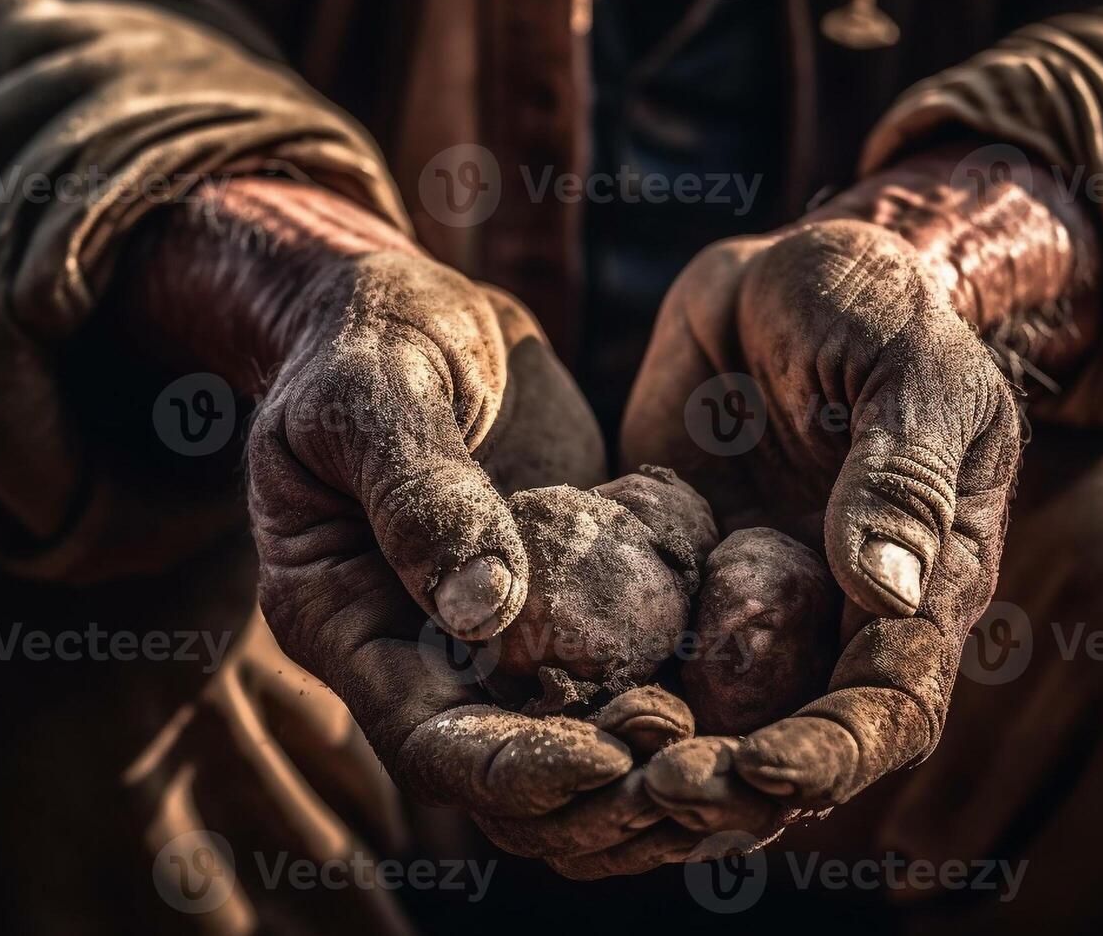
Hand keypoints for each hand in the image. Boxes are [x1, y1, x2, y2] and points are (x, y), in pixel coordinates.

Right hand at [123, 178, 676, 859]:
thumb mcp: (377, 395)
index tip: (608, 757)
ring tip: (739, 755)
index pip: (428, 741)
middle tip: (698, 773)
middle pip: (508, 776)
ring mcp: (496, 637)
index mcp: (345, 623)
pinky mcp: (566, 602)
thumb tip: (485, 611)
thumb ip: (422, 494)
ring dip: (651, 765)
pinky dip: (682, 684)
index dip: (514, 770)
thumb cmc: (369, 333)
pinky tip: (757, 680)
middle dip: (600, 796)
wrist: (409, 306)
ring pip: (575, 741)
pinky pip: (624, 665)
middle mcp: (418, 655)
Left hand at [622, 216, 1023, 829]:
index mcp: (927, 585)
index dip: (833, 751)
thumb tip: (887, 596)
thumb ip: (903, 472)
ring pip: (720, 731)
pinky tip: (542, 717)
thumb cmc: (870, 302)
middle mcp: (844, 624)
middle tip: (652, 792)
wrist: (780, 278)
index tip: (758, 766)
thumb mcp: (906, 363)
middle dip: (735, 786)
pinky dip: (605, 704)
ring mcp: (759, 616)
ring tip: (592, 779)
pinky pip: (647, 668)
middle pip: (801, 747)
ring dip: (663, 768)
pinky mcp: (681, 594)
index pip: (893, 705)